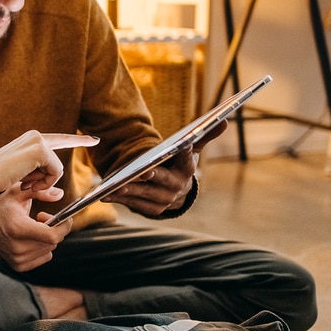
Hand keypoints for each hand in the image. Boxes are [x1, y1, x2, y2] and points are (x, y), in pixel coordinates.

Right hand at [0, 131, 99, 194]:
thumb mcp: (22, 178)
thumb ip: (40, 180)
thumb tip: (59, 193)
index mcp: (31, 140)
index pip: (59, 139)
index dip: (77, 139)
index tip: (93, 139)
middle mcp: (36, 136)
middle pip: (58, 158)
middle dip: (51, 173)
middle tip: (47, 168)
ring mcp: (38, 141)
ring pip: (56, 169)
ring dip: (43, 182)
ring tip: (23, 182)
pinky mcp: (40, 150)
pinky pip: (55, 172)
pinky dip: (44, 182)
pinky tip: (28, 182)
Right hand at [0, 185, 72, 270]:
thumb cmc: (2, 206)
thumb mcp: (18, 192)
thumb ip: (39, 191)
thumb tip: (59, 194)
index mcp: (18, 229)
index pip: (52, 236)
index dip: (64, 227)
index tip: (65, 218)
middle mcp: (18, 247)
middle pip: (52, 242)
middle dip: (54, 228)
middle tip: (42, 217)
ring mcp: (18, 258)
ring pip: (49, 249)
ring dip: (47, 238)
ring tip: (34, 228)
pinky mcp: (18, 265)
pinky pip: (44, 257)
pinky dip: (43, 248)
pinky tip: (31, 239)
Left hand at [105, 121, 222, 214]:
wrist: (177, 191)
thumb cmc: (181, 164)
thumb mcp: (192, 149)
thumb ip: (204, 135)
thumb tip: (224, 120)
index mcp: (187, 170)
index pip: (187, 160)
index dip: (185, 153)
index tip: (182, 145)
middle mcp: (177, 187)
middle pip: (164, 181)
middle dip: (154, 176)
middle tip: (144, 172)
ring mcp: (164, 200)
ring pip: (146, 194)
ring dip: (131, 191)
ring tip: (116, 186)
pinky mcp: (151, 210)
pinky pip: (134, 204)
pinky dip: (120, 199)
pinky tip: (106, 194)